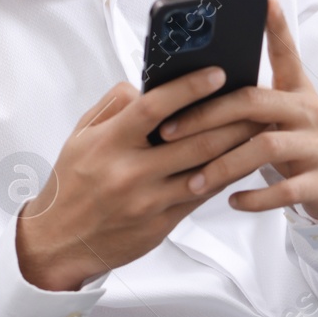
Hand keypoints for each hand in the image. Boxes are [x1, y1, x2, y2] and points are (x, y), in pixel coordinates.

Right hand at [16, 65, 264, 291]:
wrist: (58, 243)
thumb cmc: (71, 184)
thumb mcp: (80, 136)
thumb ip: (113, 106)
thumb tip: (148, 86)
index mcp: (108, 143)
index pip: (154, 107)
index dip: (189, 88)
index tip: (217, 73)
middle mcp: (129, 171)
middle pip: (193, 140)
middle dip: (231, 118)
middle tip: (256, 100)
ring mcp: (148, 200)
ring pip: (205, 170)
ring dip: (237, 148)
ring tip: (259, 127)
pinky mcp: (161, 223)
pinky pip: (201, 195)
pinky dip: (224, 175)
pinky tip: (241, 160)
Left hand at [154, 0, 317, 221]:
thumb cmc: (295, 142)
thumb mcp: (280, 114)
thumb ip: (248, 98)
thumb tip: (194, 80)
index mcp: (297, 91)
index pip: (286, 53)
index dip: (276, 26)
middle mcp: (311, 111)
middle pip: (255, 102)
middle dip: (207, 116)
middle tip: (169, 131)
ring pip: (266, 147)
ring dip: (223, 164)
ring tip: (193, 180)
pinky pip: (286, 189)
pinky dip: (256, 197)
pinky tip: (231, 201)